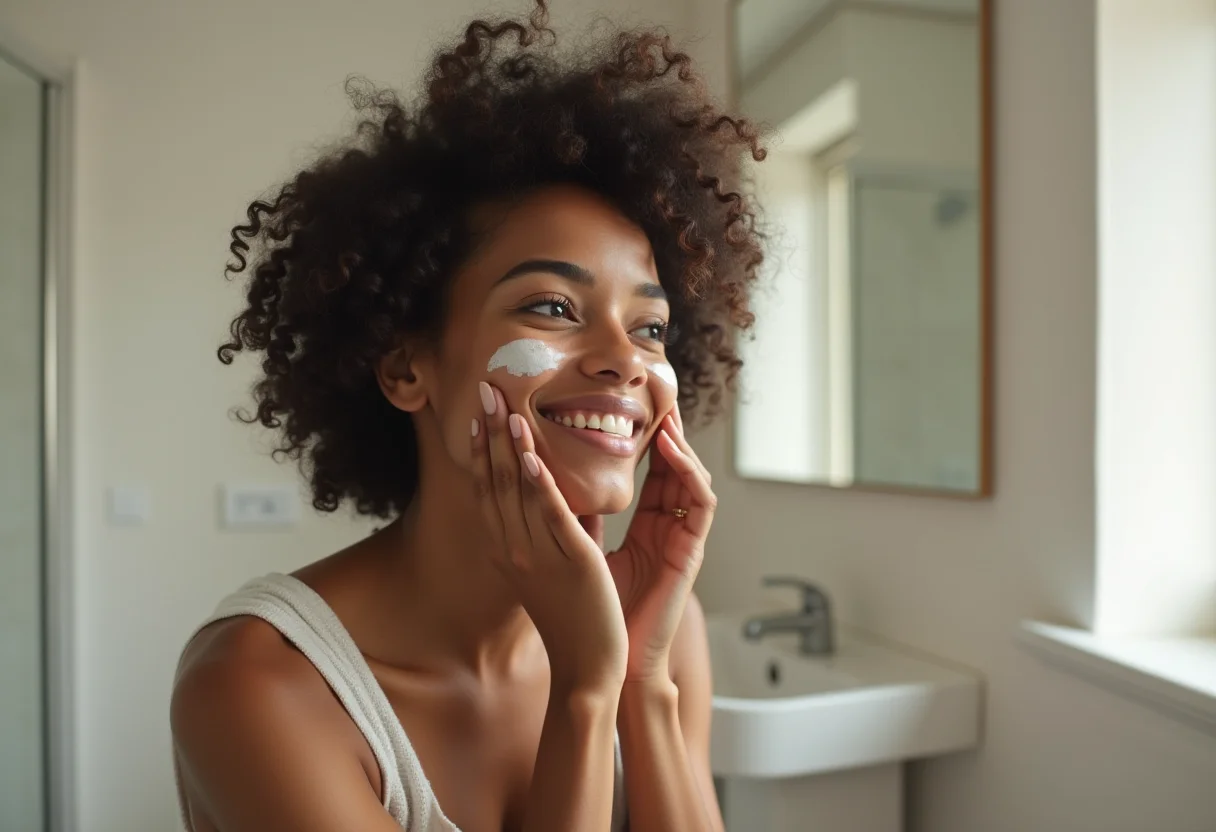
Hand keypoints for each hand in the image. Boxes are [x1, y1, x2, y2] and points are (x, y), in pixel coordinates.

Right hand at [470, 382, 628, 692]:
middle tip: (484, 389)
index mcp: (508, 551)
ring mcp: (538, 555)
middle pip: (494, 481)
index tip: (477, 414)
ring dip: (508, 444)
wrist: (587, 666)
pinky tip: (528, 451)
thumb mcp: (552, 566)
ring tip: (503, 405)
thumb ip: (554, 528)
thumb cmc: (572, 617)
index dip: (480, 449)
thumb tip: (556, 491)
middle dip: (489, 433)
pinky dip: (537, 479)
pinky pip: (549, 513)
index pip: (487, 490)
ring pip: (517, 490)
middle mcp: (514, 550)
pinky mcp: (570, 560)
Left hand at [606, 404, 715, 682]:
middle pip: (672, 466)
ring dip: (679, 443)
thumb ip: (580, 516)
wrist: (611, 660)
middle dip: (665, 430)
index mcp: (645, 526)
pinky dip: (686, 472)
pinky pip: (699, 501)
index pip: (648, 469)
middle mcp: (667, 527)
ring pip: (690, 476)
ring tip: (664, 414)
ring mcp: (682, 537)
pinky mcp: (692, 551)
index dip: (641, 437)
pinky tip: (669, 449)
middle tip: (655, 395)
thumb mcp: (584, 550)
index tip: (629, 406)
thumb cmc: (600, 612)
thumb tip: (550, 476)